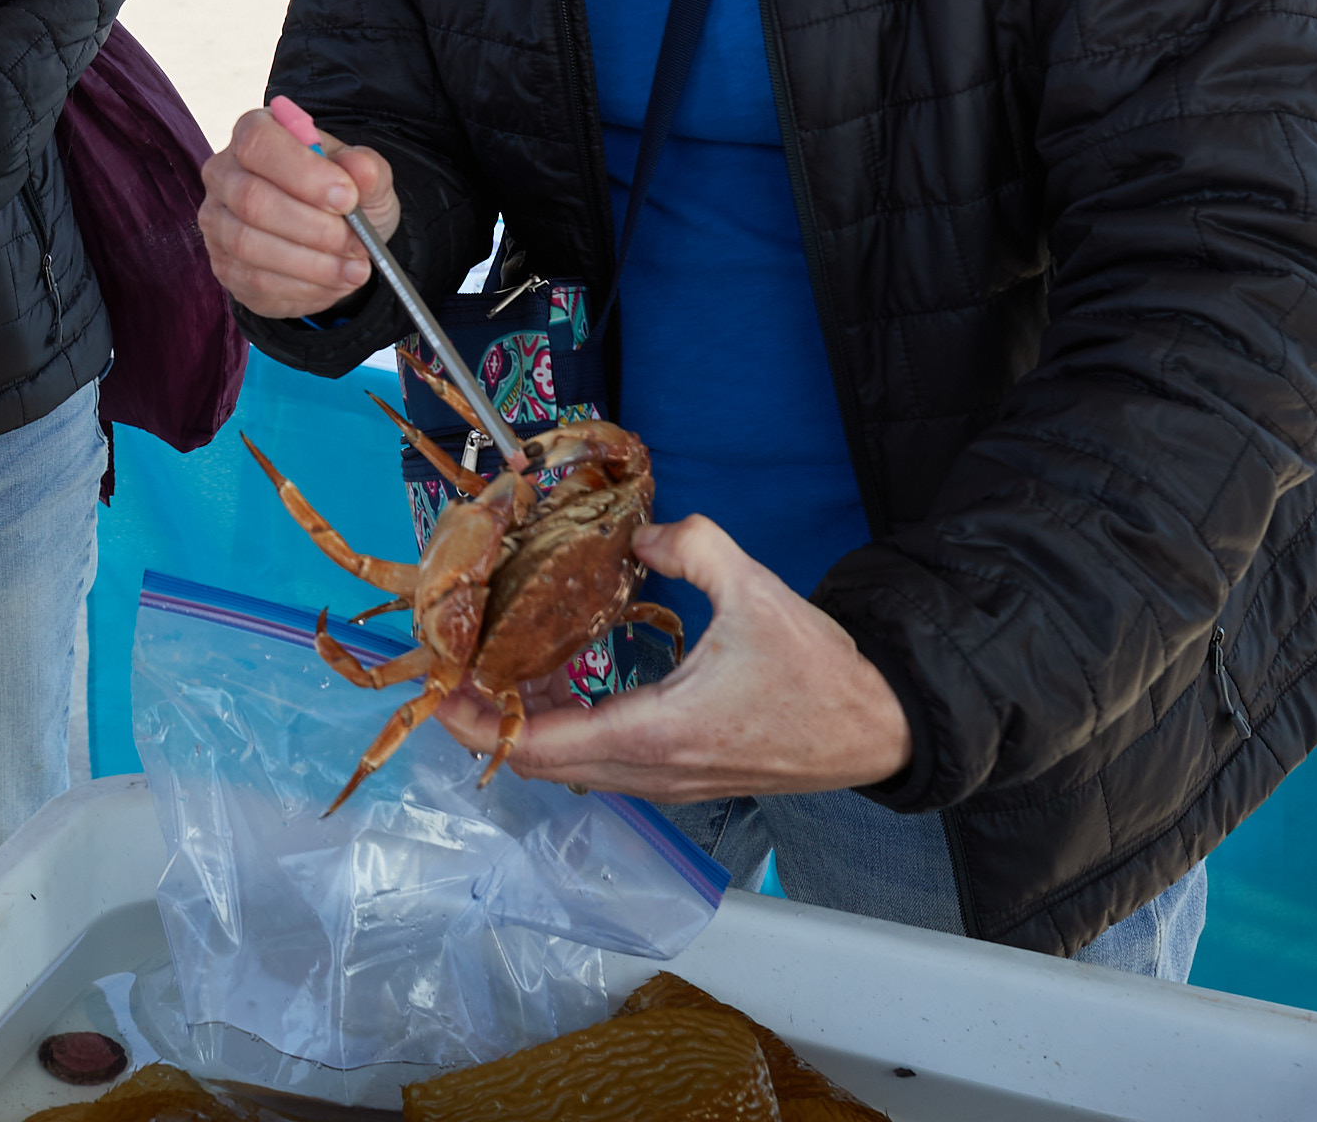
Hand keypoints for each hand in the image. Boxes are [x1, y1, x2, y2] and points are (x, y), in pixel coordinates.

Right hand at [200, 103, 398, 318]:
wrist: (333, 239)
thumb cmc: (341, 195)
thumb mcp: (366, 179)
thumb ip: (367, 170)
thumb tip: (361, 168)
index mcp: (253, 132)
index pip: (258, 143)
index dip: (303, 172)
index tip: (347, 198)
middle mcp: (224, 173)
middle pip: (251, 199)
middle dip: (314, 227)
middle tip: (358, 242)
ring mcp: (217, 221)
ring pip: (249, 244)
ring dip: (311, 263)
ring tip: (355, 268)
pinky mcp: (223, 265)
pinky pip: (255, 280)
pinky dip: (303, 286)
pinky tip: (333, 282)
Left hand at [429, 515, 911, 798]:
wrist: (877, 729)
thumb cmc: (820, 674)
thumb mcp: (754, 589)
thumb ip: (691, 547)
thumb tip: (640, 534)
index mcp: (657, 735)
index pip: (541, 747)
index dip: (480, 725)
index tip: (439, 693)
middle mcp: (652, 771)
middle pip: (542, 763)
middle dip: (488, 723)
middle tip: (451, 674)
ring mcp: (667, 782)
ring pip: (571, 767)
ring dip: (526, 726)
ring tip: (494, 672)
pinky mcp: (682, 777)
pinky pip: (602, 761)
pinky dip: (565, 729)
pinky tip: (558, 682)